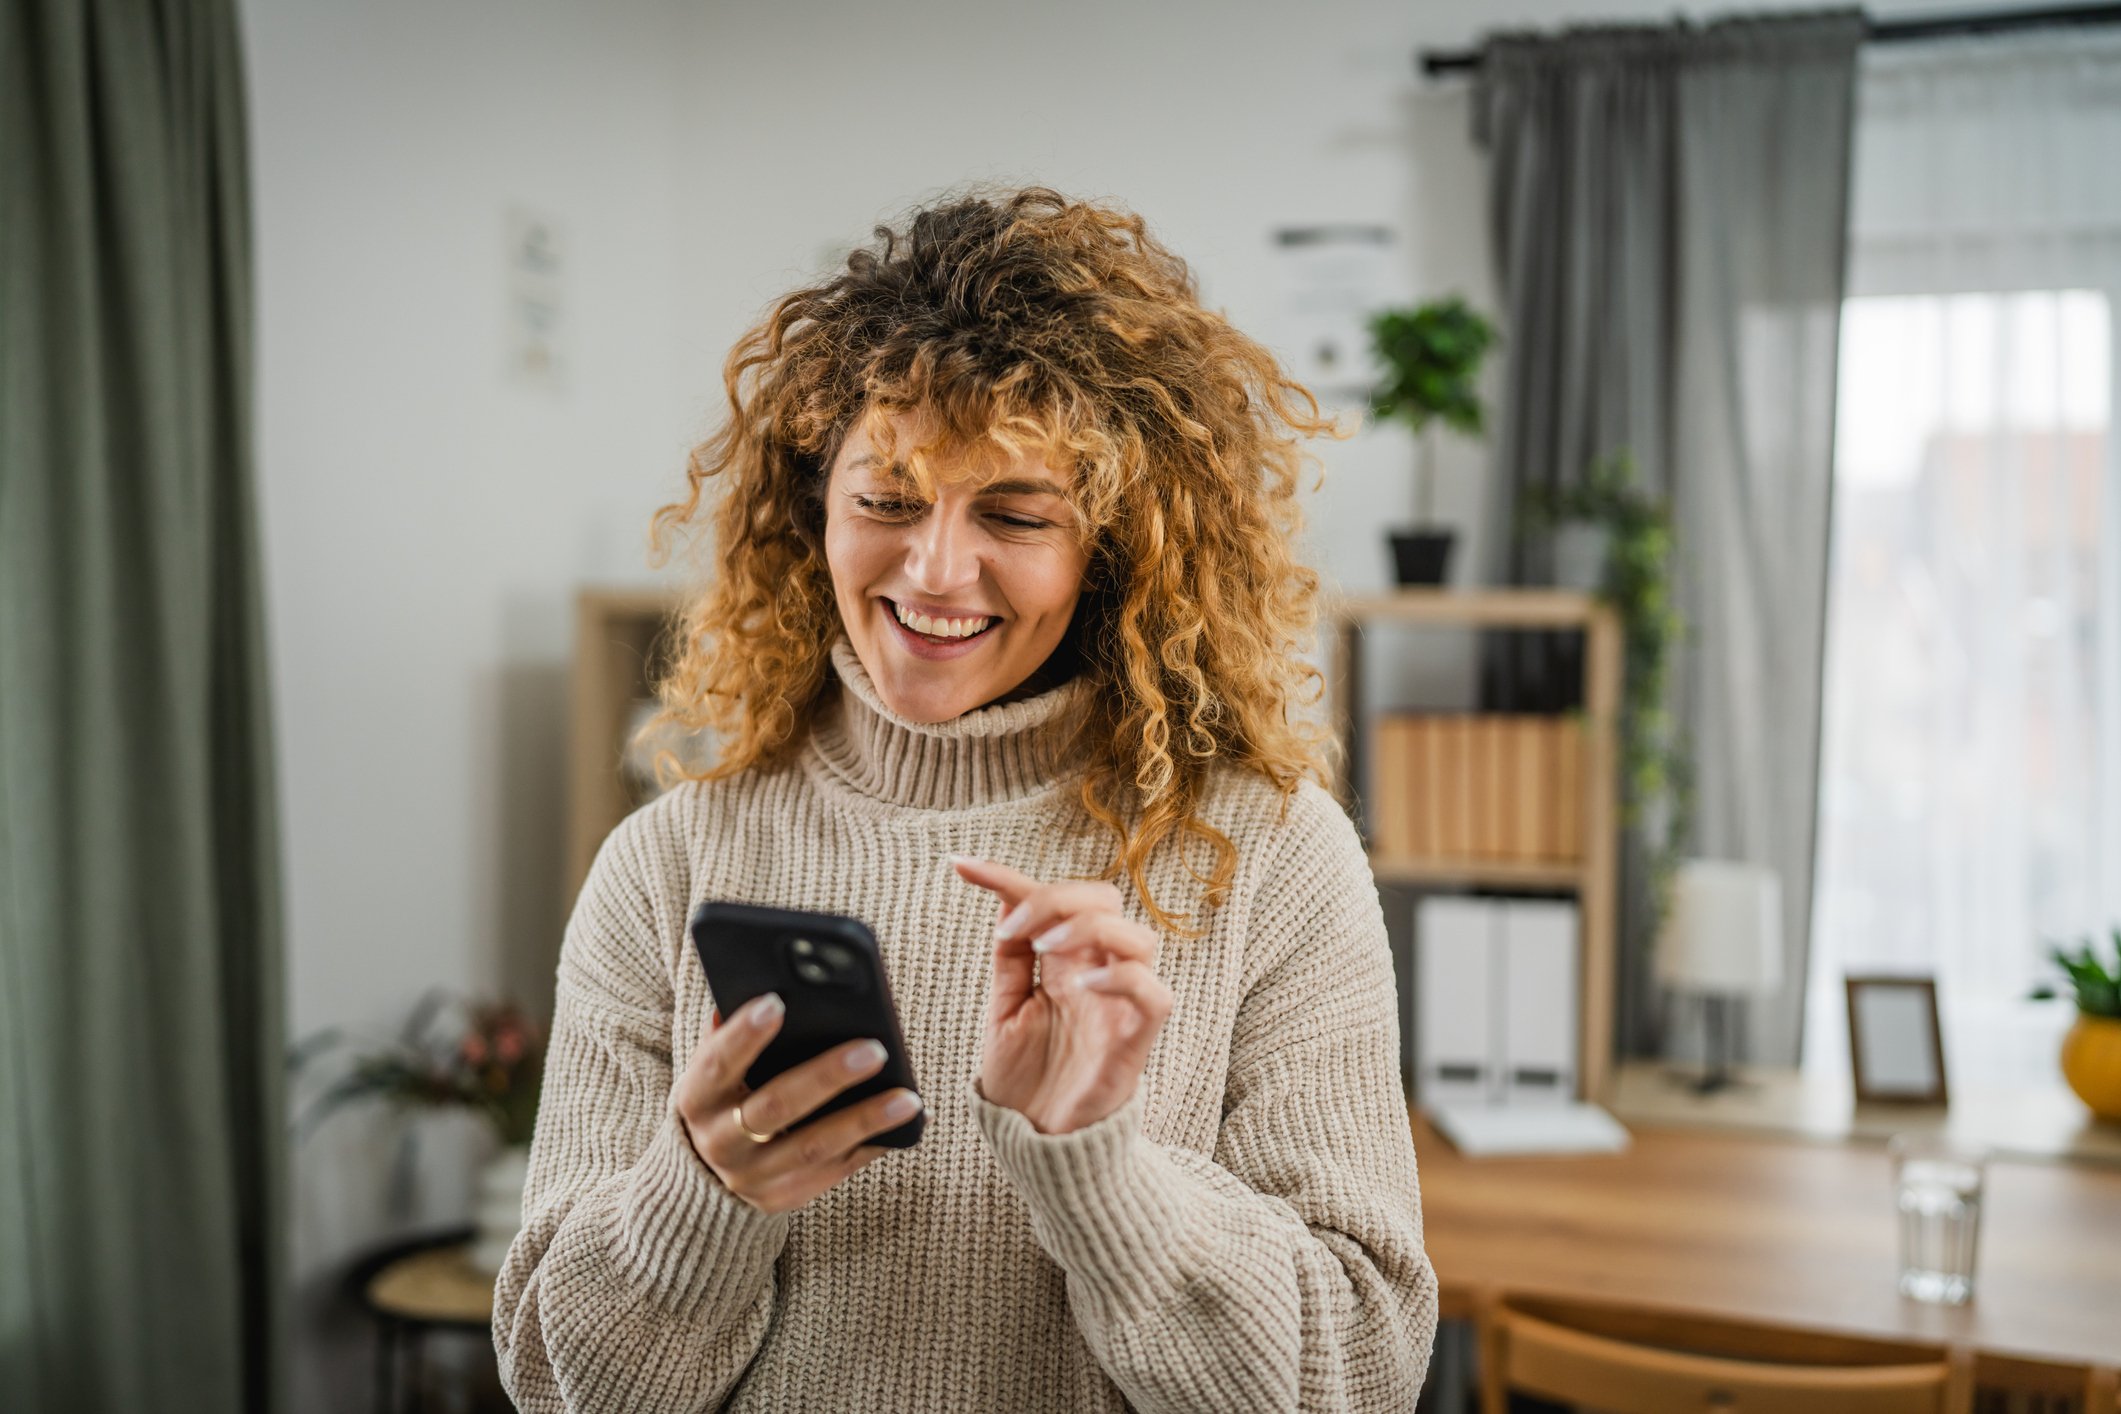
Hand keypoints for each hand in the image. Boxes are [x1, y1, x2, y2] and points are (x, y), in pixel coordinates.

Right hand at [671, 993, 922, 1213]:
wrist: (703, 1176)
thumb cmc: (722, 1096)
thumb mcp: (712, 1068)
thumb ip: (729, 1032)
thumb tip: (761, 984)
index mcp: (697, 1099)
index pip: (717, 1064)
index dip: (743, 1036)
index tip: (777, 1002)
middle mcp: (720, 1142)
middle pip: (776, 1108)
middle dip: (826, 1077)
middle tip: (874, 1050)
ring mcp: (753, 1176)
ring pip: (813, 1147)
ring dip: (864, 1121)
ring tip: (909, 1098)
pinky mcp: (785, 1196)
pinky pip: (836, 1171)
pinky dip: (874, 1145)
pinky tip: (909, 1123)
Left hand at [950, 855, 1171, 1134]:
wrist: (1037, 1145)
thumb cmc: (1026, 1081)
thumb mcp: (1005, 1009)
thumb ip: (1010, 957)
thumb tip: (1002, 898)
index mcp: (1067, 963)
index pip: (1052, 900)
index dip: (1007, 876)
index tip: (960, 866)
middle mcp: (1098, 974)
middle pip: (1106, 900)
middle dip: (1057, 898)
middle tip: (1015, 926)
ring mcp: (1121, 1005)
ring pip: (1139, 937)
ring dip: (1088, 929)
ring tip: (1045, 948)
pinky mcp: (1135, 1040)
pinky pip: (1153, 994)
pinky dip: (1122, 977)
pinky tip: (1081, 984)